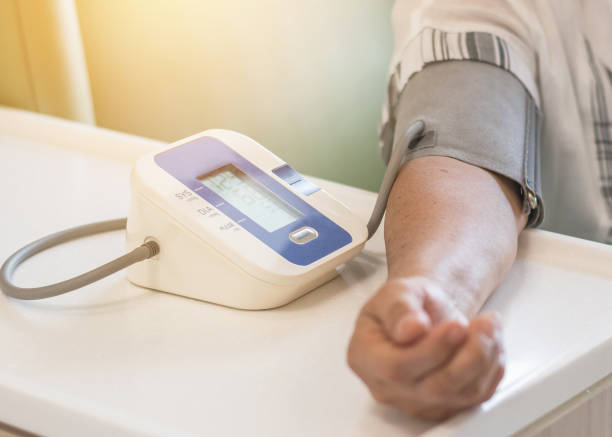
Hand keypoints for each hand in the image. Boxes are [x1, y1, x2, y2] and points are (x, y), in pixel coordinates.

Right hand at [347, 277, 505, 420]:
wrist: (422, 313)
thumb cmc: (406, 303)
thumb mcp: (396, 291)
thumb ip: (399, 308)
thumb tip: (410, 329)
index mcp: (365, 358)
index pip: (397, 368)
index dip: (431, 350)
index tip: (456, 325)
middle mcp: (388, 387)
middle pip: (434, 387)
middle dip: (468, 353)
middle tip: (484, 322)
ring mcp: (417, 401)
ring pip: (461, 394)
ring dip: (485, 357)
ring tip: (489, 324)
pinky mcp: (446, 406)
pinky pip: (477, 396)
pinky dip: (492, 367)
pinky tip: (490, 341)